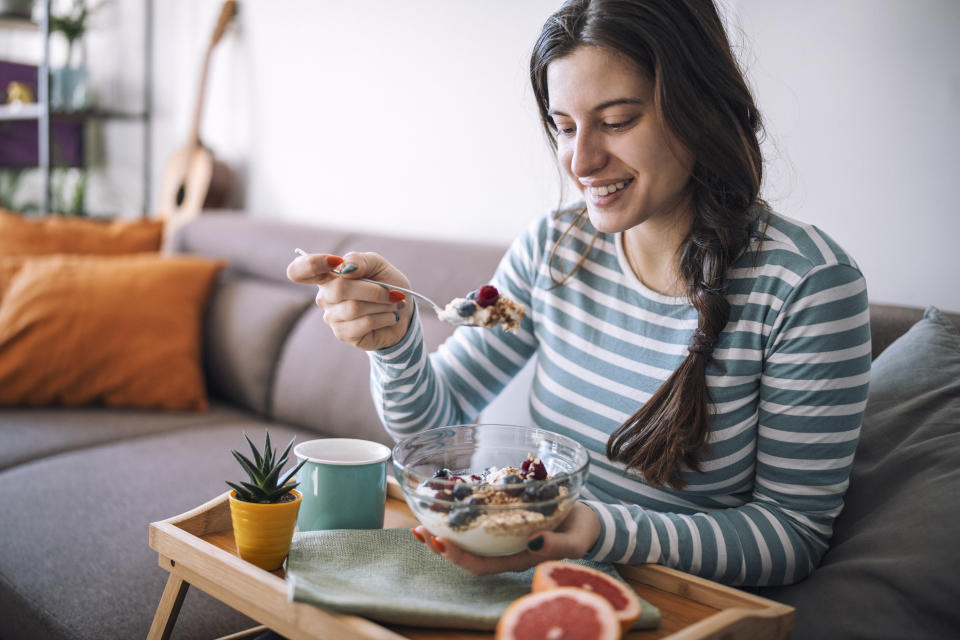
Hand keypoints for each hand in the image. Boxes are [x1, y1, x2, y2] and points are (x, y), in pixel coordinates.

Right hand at [286, 250, 414, 350]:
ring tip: (392, 304)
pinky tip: (389, 317)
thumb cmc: (387, 285)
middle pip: (339, 288)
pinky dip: (384, 318)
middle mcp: (324, 296)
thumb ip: (360, 260)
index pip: (299, 270)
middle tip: (392, 292)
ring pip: (354, 307)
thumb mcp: (378, 265)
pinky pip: (364, 323)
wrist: (404, 312)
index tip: (334, 261)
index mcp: (327, 275)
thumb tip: (345, 267)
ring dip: (382, 305)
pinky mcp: (343, 334)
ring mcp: (332, 317)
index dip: (310, 264)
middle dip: (373, 289)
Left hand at [412, 502, 601, 575]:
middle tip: (419, 530)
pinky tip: (446, 499)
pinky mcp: (502, 516)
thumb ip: (556, 545)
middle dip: (440, 546)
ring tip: (421, 519)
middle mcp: (503, 549)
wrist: (586, 520)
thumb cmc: (580, 533)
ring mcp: (501, 534)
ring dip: (443, 530)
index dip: (458, 557)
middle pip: (465, 555)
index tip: (439, 541)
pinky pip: (475, 519)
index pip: (480, 566)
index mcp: (516, 559)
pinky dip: (458, 511)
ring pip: (466, 538)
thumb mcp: (574, 541)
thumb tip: (534, 542)